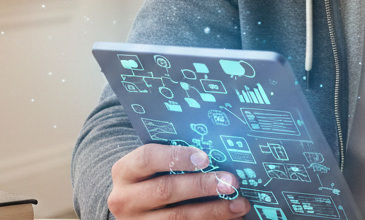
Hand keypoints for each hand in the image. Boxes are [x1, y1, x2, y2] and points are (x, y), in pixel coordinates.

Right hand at [108, 144, 250, 219]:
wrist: (135, 206)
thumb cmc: (154, 176)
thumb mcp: (155, 164)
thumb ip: (177, 155)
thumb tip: (219, 151)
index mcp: (125, 171)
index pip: (148, 158)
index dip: (178, 157)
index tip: (206, 158)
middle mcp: (125, 199)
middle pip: (165, 190)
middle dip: (202, 186)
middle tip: (232, 182)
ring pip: (176, 217)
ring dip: (213, 211)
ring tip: (239, 204)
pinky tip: (232, 218)